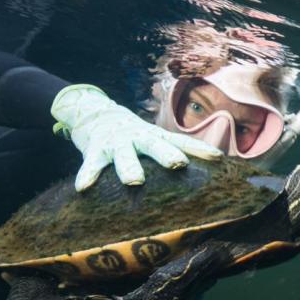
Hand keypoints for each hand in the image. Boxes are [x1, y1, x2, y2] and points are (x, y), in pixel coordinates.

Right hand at [51, 84, 220, 190]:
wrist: (94, 112)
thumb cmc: (131, 134)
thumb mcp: (151, 138)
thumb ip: (171, 152)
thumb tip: (207, 169)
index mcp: (154, 136)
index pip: (180, 141)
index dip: (198, 149)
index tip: (217, 157)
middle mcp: (138, 137)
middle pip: (154, 145)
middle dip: (166, 155)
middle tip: (178, 164)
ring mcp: (116, 142)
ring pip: (123, 155)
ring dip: (129, 167)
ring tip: (135, 180)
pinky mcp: (94, 149)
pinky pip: (91, 164)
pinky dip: (87, 175)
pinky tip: (83, 188)